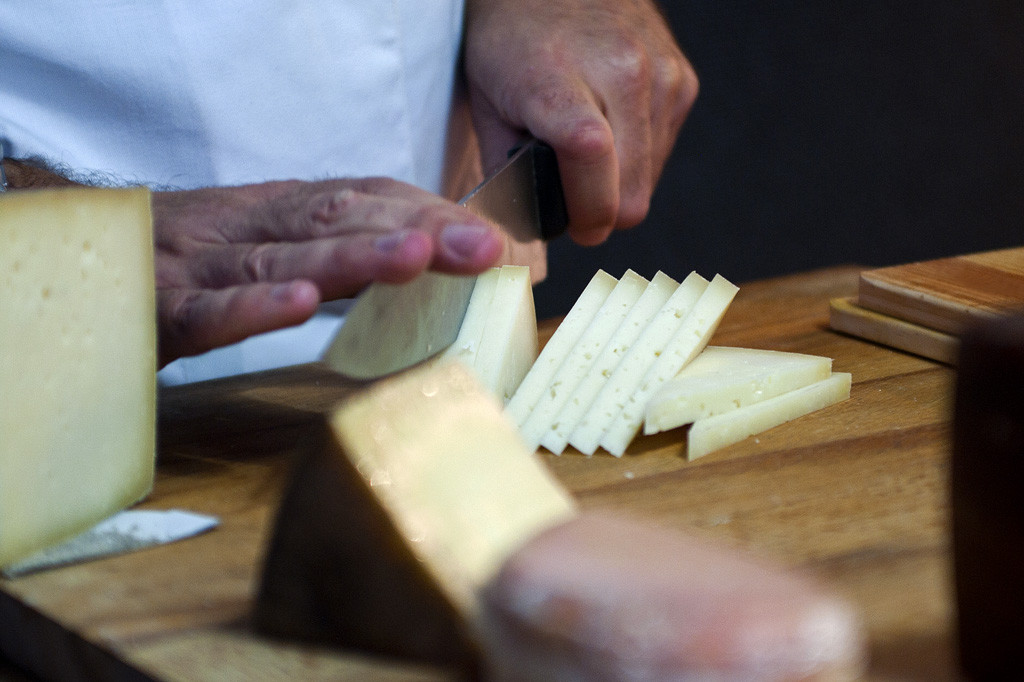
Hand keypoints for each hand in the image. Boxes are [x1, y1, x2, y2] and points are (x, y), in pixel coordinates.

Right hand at [153, 178, 504, 366]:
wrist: (73, 257)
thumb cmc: (182, 262)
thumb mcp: (262, 248)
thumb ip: (329, 252)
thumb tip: (420, 260)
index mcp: (276, 216)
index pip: (362, 201)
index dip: (429, 214)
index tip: (493, 241)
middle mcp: (245, 230)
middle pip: (336, 220)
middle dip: (416, 228)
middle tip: (484, 247)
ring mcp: (199, 267)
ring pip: (280, 258)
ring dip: (351, 255)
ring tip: (414, 255)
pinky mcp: (156, 312)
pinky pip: (203, 310)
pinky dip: (249, 306)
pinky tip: (295, 305)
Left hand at [463, 0, 698, 245]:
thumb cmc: (512, 42)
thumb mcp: (486, 106)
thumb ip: (507, 175)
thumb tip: (531, 232)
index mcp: (559, 77)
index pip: (591, 158)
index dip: (586, 211)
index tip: (574, 226)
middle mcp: (621, 71)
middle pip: (631, 194)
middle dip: (600, 209)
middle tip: (572, 193)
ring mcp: (660, 74)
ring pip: (649, 182)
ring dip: (618, 183)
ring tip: (585, 147)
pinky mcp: (682, 80)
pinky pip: (663, 153)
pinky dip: (636, 157)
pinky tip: (611, 126)